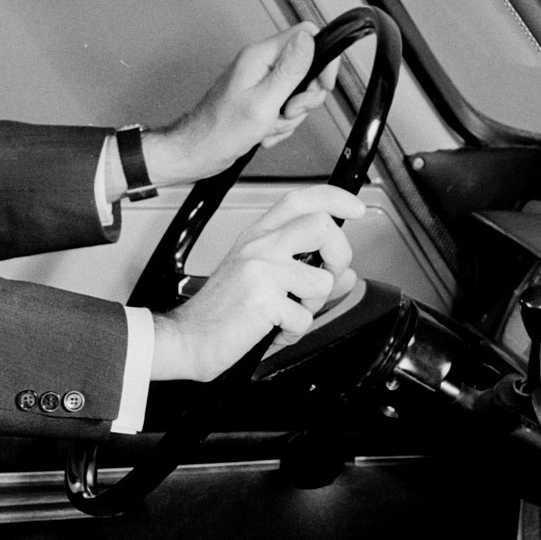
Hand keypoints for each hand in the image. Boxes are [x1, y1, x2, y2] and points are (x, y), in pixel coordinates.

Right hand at [149, 185, 364, 383]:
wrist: (186, 340)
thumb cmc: (219, 315)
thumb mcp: (264, 284)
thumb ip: (308, 275)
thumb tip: (344, 275)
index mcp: (257, 238)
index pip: (299, 201)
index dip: (334, 199)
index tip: (354, 208)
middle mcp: (258, 247)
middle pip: (321, 225)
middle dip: (339, 254)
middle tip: (328, 275)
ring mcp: (260, 270)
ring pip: (322, 279)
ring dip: (312, 306)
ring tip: (287, 314)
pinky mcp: (262, 299)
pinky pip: (303, 317)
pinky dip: (292, 332)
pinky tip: (273, 330)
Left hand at [153, 23, 338, 187]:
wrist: (198, 153)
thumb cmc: (220, 131)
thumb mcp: (264, 102)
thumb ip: (289, 70)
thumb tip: (308, 39)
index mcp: (260, 56)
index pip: (306, 35)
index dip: (323, 58)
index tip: (323, 83)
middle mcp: (260, 64)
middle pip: (306, 68)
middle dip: (304, 97)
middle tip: (287, 111)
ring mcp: (260, 82)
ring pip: (298, 93)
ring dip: (289, 116)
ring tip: (269, 125)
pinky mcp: (260, 99)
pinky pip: (285, 108)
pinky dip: (279, 124)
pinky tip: (264, 131)